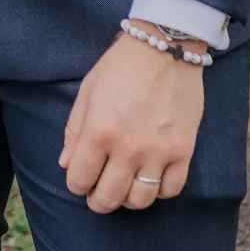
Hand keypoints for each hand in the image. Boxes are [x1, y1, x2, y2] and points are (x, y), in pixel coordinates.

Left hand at [60, 24, 205, 213]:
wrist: (165, 49)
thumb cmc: (120, 67)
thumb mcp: (88, 92)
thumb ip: (74, 130)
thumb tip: (66, 164)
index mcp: (99, 131)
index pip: (79, 179)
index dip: (76, 184)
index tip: (79, 180)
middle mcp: (128, 148)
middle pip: (109, 198)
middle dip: (98, 201)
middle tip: (98, 194)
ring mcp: (158, 153)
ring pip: (140, 201)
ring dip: (127, 200)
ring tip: (123, 187)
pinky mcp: (183, 152)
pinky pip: (170, 190)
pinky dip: (158, 191)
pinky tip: (150, 177)